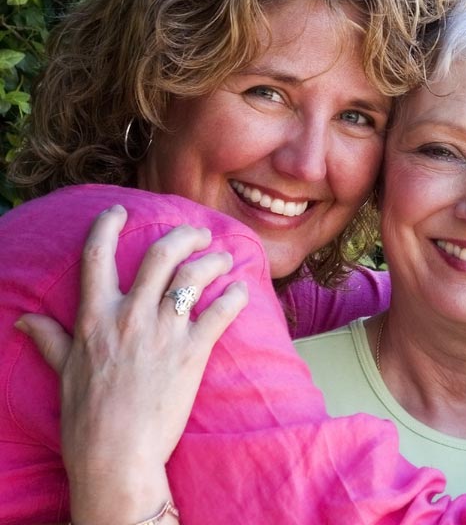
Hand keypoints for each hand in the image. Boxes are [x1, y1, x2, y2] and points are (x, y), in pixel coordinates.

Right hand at [14, 205, 247, 522]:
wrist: (116, 454)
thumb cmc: (86, 417)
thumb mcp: (64, 372)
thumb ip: (50, 339)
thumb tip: (26, 319)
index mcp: (95, 317)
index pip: (96, 255)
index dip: (107, 224)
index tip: (119, 210)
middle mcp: (130, 316)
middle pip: (160, 254)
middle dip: (183, 234)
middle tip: (197, 233)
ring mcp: (164, 332)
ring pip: (194, 275)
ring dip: (213, 260)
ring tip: (222, 258)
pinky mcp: (193, 352)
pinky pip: (222, 311)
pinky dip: (235, 296)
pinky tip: (240, 291)